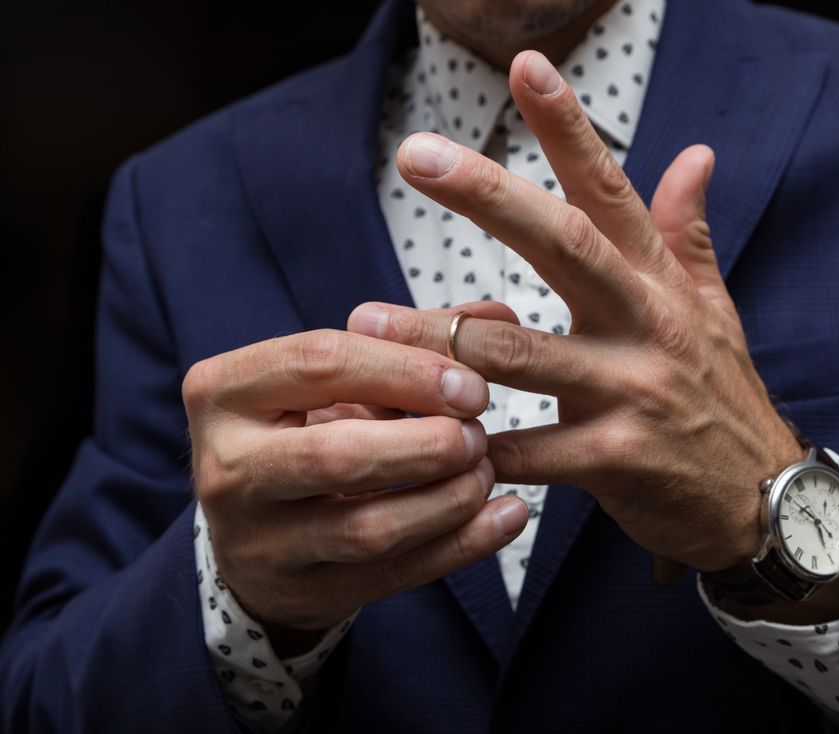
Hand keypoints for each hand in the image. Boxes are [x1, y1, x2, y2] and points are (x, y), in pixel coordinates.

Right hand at [182, 318, 528, 647]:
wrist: (253, 534)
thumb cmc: (302, 433)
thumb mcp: (332, 382)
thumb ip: (409, 345)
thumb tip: (496, 314)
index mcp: (225, 391)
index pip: (321, 362)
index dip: (408, 370)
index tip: (471, 386)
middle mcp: (227, 467)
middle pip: (339, 455)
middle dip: (428, 444)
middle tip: (477, 436)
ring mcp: (258, 541)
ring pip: (369, 528)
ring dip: (448, 499)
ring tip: (485, 473)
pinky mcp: (300, 592)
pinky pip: (393, 576)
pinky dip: (462, 545)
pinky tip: (504, 517)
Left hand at [348, 50, 803, 574]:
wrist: (766, 500)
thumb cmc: (722, 396)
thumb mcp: (714, 310)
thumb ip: (687, 233)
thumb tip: (694, 152)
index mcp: (661, 284)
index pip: (612, 191)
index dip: (570, 128)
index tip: (525, 67)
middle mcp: (648, 324)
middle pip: (565, 246)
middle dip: (489, 197)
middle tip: (418, 155)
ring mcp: (634, 392)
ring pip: (522, 353)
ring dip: (442, 339)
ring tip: (370, 324)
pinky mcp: (618, 460)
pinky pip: (530, 450)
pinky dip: (474, 448)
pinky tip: (422, 439)